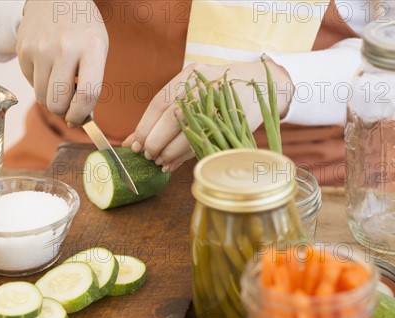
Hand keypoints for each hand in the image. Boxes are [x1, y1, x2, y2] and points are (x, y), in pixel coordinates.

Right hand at [16, 0, 107, 126]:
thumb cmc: (82, 28)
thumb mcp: (98, 49)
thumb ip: (92, 82)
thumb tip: (80, 117)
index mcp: (91, 47)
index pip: (88, 94)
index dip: (82, 115)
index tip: (79, 120)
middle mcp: (64, 48)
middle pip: (58, 102)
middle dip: (63, 112)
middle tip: (68, 107)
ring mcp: (40, 48)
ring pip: (42, 98)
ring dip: (51, 99)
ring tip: (59, 84)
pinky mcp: (23, 50)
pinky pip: (30, 84)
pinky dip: (40, 84)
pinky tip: (48, 67)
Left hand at [122, 60, 292, 171]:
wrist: (262, 85)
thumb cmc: (217, 93)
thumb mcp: (193, 92)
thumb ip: (165, 113)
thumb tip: (133, 141)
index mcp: (190, 76)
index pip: (160, 103)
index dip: (145, 126)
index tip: (134, 144)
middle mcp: (206, 87)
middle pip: (172, 118)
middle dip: (156, 142)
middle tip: (148, 156)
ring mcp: (222, 104)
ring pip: (188, 132)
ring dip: (170, 152)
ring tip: (161, 162)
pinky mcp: (232, 120)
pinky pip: (204, 141)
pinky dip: (185, 156)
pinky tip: (175, 163)